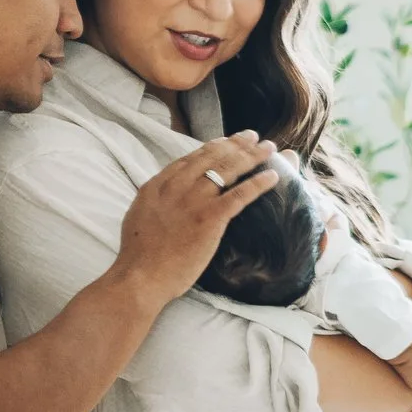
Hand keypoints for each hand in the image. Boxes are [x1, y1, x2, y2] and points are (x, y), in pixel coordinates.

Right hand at [115, 132, 278, 303]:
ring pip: (228, 169)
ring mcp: (194, 201)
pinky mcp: (209, 218)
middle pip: (212, 157)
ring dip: (252, 155)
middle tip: (253, 136)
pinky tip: (273, 176)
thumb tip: (164, 196)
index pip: (190, 158)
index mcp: (158, 185)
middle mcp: (177, 186)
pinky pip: (240, 195)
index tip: (227, 141)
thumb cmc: (138, 255)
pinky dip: (258, 183)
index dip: (212, 147)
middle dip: (236, 143)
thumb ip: (155, 200)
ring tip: (269, 148)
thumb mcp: (138, 216)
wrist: (140, 276)